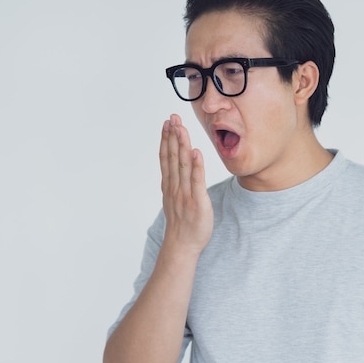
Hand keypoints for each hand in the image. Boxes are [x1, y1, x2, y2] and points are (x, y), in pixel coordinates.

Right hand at [159, 114, 213, 255]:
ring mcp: (185, 193)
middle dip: (172, 136)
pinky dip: (196, 166)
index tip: (167, 122)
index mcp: (170, 185)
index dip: (166, 139)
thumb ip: (176, 181)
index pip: (166, 157)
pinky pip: (197, 181)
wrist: (182, 245)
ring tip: (181, 128)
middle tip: (172, 117)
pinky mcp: (197, 201)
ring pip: (183, 165)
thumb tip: (179, 166)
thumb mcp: (175, 198)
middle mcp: (175, 186)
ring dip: (182, 145)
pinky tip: (196, 152)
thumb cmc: (182, 223)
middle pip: (173, 157)